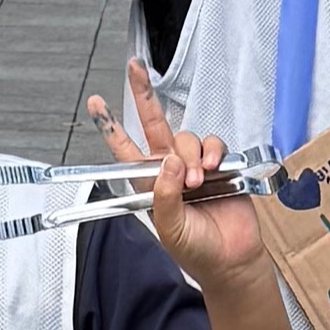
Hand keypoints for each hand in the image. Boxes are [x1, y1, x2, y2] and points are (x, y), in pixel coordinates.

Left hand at [96, 61, 269, 291]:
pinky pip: (213, 145)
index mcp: (150, 185)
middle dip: (144, 94)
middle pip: (154, 124)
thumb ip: (165, 195)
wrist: (232, 260)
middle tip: (135, 69)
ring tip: (197, 181)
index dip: (111, 127)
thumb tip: (169, 161)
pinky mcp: (221, 166)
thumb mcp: (170, 228)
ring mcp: (195, 166)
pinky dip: (212, 153)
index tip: (97, 104)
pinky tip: (212, 170)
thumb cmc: (197, 250)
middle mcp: (170, 170)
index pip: (126, 151)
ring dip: (191, 155)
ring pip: (188, 137)